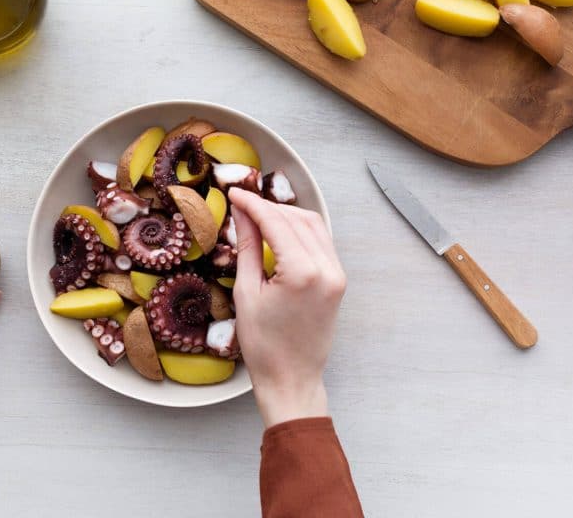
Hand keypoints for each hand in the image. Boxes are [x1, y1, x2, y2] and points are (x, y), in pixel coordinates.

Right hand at [228, 188, 346, 427]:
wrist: (292, 379)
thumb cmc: (264, 346)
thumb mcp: (247, 292)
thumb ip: (247, 247)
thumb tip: (242, 214)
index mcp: (303, 273)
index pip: (276, 222)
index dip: (253, 204)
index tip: (235, 194)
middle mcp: (327, 269)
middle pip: (297, 218)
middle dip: (269, 207)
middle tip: (242, 204)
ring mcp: (337, 275)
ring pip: (314, 226)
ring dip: (286, 216)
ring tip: (258, 217)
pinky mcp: (338, 281)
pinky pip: (321, 243)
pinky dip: (300, 231)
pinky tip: (279, 233)